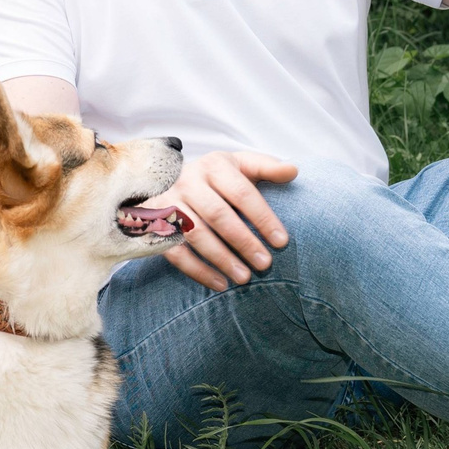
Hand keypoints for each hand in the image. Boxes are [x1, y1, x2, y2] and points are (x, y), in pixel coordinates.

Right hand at [155, 149, 300, 291]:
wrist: (166, 179)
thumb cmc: (215, 177)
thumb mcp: (239, 165)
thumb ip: (266, 167)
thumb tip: (293, 170)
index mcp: (214, 165)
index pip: (242, 192)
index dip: (263, 218)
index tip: (282, 241)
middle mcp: (189, 181)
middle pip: (218, 214)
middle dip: (243, 241)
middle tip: (265, 264)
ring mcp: (169, 203)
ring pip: (195, 234)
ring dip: (221, 259)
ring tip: (244, 278)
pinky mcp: (155, 224)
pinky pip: (175, 251)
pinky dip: (197, 270)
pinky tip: (220, 284)